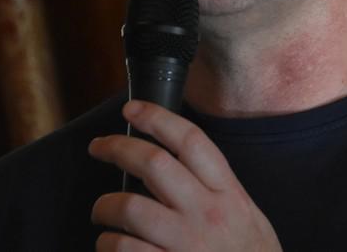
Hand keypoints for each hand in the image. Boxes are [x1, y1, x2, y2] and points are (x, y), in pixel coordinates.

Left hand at [88, 100, 281, 251]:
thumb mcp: (248, 216)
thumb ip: (217, 189)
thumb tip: (176, 162)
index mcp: (229, 194)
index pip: (191, 141)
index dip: (157, 117)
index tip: (132, 109)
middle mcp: (208, 214)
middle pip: (153, 163)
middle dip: (117, 148)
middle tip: (99, 147)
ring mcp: (186, 244)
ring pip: (130, 207)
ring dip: (105, 206)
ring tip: (103, 211)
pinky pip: (124, 249)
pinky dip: (109, 244)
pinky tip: (111, 245)